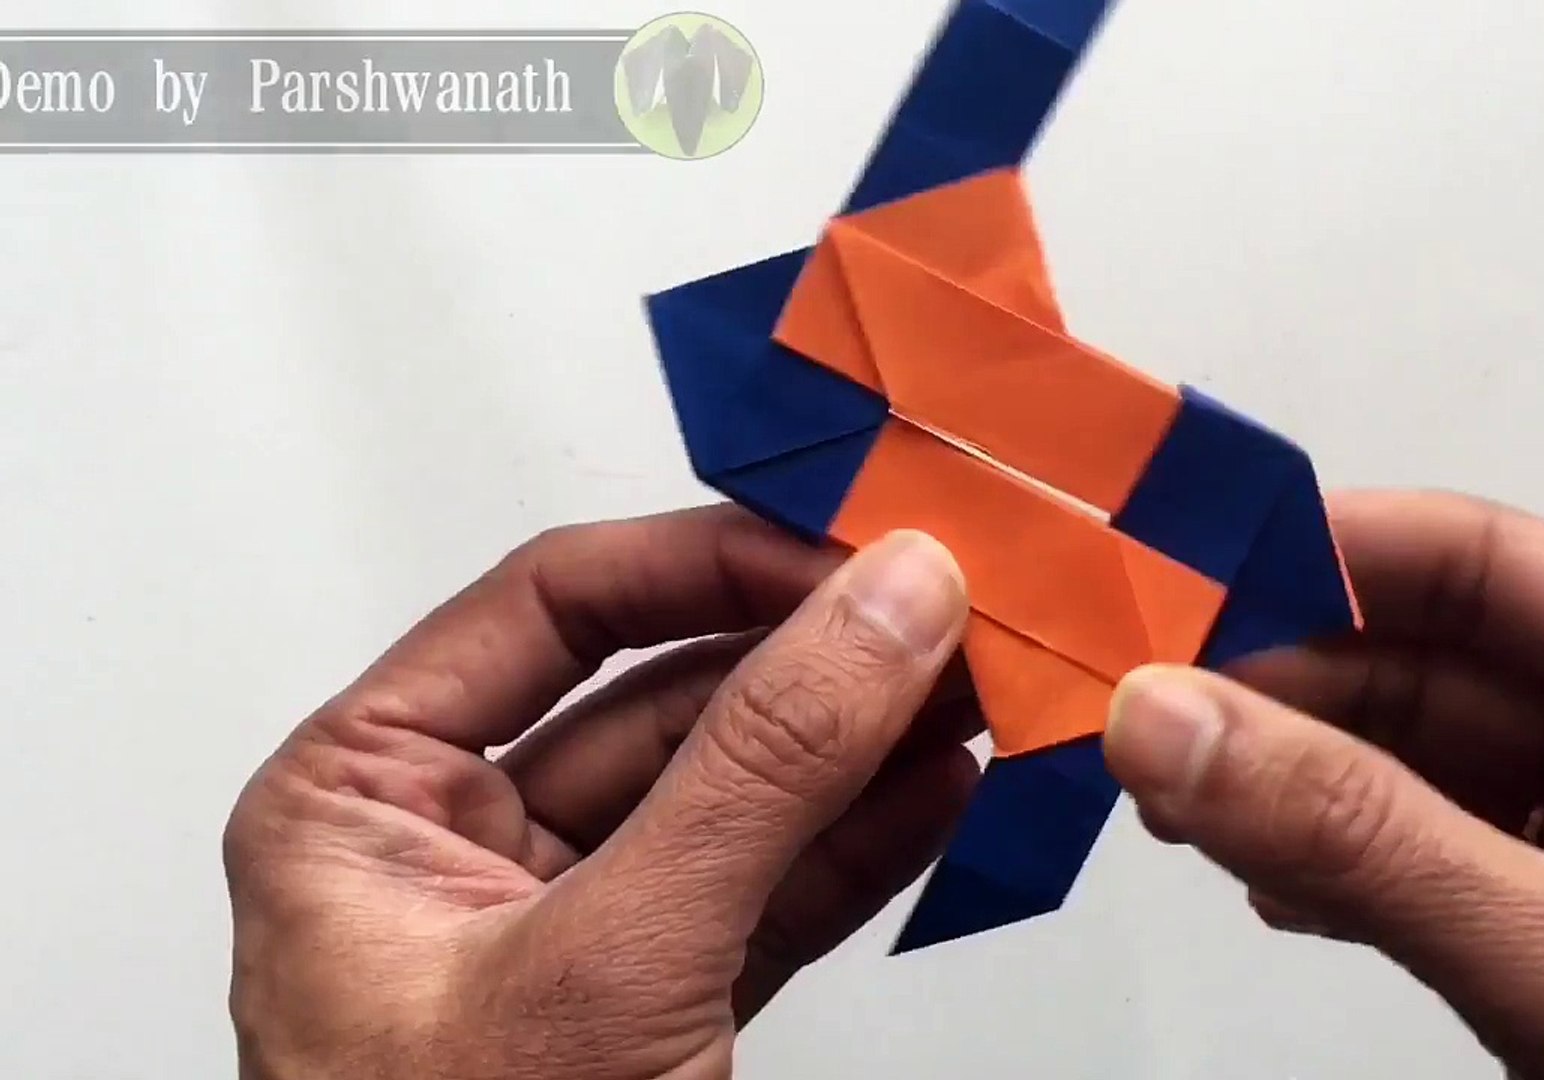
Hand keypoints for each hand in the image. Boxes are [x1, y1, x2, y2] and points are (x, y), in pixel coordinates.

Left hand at [223, 508, 975, 1078]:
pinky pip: (771, 888)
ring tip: (975, 686)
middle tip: (939, 609)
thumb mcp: (606, 963)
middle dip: (814, 656)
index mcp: (361, 801)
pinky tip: (947, 788)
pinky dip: (865, 841)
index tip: (846, 548)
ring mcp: (565, 926)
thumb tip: (880, 606)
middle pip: (664, 693)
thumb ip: (758, 773)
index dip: (709, 561)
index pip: (551, 608)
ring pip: (737, 792)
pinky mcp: (653, 1001)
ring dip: (862, 742)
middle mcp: (457, 845)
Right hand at [1103, 491, 1543, 1078]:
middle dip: (1282, 687)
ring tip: (1174, 796)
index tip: (1181, 579)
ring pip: (1418, 767)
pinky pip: (1433, 860)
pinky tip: (1267, 877)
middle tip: (1144, 708)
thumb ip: (1374, 846)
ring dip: (1292, 782)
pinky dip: (1337, 867)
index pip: (1493, 566)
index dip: (1323, 560)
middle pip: (1435, 663)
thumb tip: (1177, 726)